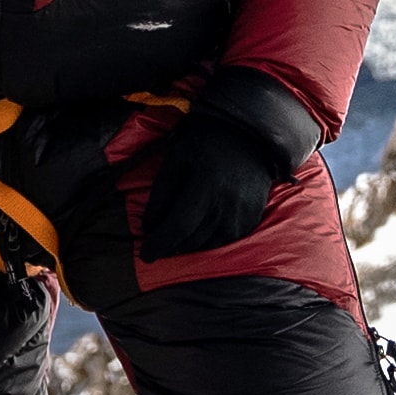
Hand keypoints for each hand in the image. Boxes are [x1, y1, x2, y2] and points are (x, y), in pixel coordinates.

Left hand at [137, 106, 288, 261]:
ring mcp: (241, 217)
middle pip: (191, 241)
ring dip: (187, 246)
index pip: (178, 227)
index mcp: (205, 187)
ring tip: (175, 236)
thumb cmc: (205, 146)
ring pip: (206, 246)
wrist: (248, 139)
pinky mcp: (250, 222)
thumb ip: (160, 195)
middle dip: (169, 247)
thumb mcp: (175, 161)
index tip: (144, 254)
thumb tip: (148, 229)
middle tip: (155, 243)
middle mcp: (226, 207)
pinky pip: (223, 242)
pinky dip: (205, 241)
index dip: (159, 244)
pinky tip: (198, 229)